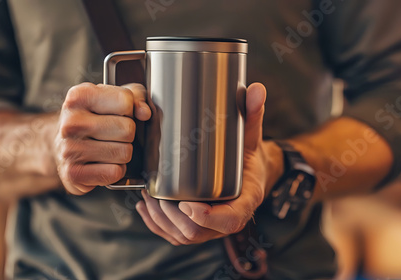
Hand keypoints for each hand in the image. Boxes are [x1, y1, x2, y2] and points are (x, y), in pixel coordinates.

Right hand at [55, 83, 150, 194]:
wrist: (62, 147)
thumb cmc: (91, 121)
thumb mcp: (111, 99)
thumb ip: (135, 97)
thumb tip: (145, 112)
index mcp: (79, 96)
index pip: (125, 101)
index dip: (129, 110)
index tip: (119, 113)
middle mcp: (71, 122)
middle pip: (128, 129)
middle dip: (128, 134)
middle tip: (113, 135)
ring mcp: (69, 149)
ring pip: (124, 153)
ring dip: (122, 154)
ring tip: (108, 149)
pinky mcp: (73, 173)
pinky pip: (115, 172)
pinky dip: (115, 171)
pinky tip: (103, 164)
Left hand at [136, 83, 269, 244]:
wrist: (249, 173)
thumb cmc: (248, 157)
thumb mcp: (252, 136)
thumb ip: (252, 114)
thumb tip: (256, 88)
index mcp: (245, 201)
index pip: (229, 220)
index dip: (208, 218)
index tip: (187, 204)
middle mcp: (227, 219)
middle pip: (197, 232)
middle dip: (172, 216)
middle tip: (155, 193)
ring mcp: (211, 227)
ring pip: (182, 236)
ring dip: (161, 220)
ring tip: (147, 197)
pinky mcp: (198, 227)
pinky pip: (175, 236)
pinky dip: (157, 225)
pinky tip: (145, 208)